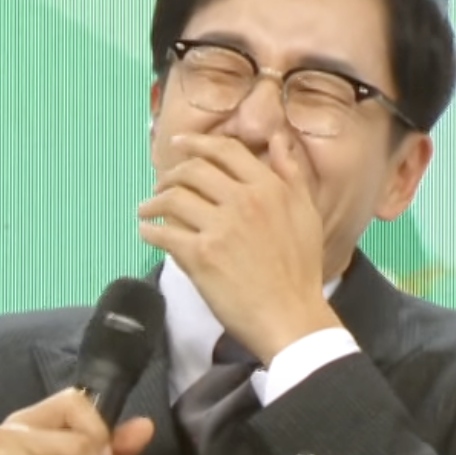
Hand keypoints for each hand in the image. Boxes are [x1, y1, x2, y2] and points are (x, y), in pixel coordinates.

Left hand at [137, 129, 340, 363]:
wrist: (291, 315)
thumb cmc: (302, 269)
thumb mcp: (307, 213)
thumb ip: (291, 173)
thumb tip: (277, 139)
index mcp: (269, 188)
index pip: (225, 151)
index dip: (197, 143)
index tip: (179, 144)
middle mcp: (243, 201)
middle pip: (193, 171)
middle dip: (170, 174)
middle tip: (161, 185)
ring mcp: (220, 228)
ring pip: (172, 199)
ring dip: (153, 202)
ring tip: (148, 210)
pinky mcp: (200, 256)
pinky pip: (163, 233)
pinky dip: (149, 230)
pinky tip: (148, 232)